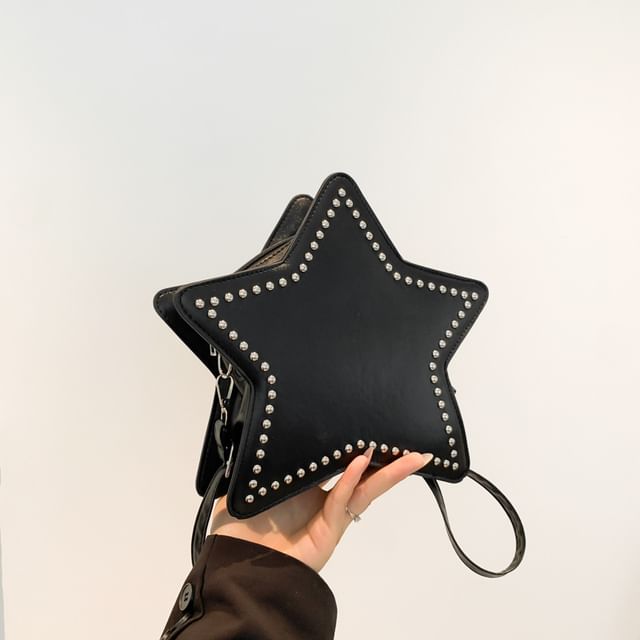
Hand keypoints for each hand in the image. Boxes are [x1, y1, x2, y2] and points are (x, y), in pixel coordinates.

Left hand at [209, 448, 433, 571]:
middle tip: (411, 445)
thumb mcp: (253, 481)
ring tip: (415, 457)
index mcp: (305, 486)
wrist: (236, 565)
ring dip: (390, 472)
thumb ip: (264, 459)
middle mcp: (322, 499)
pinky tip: (362, 460)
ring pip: (365, 488)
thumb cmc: (239, 525)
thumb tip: (273, 430)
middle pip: (362, 475)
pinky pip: (342, 500)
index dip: (357, 446)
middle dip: (388, 460)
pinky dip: (353, 479)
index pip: (339, 462)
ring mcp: (329, 517)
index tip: (374, 427)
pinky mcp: (329, 532)